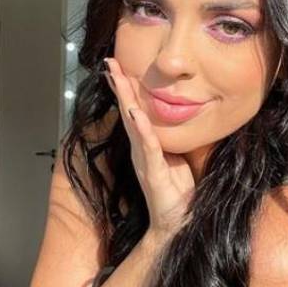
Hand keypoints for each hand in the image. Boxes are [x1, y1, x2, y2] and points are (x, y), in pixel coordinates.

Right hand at [103, 57, 195, 237]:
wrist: (176, 224)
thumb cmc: (176, 193)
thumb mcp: (174, 158)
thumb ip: (167, 140)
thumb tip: (172, 118)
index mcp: (145, 145)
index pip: (133, 111)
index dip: (125, 88)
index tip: (118, 65)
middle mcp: (140, 150)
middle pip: (127, 111)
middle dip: (119, 86)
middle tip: (110, 62)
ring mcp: (145, 161)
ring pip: (134, 125)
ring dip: (126, 100)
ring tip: (119, 79)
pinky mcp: (154, 174)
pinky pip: (148, 148)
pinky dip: (142, 129)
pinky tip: (136, 113)